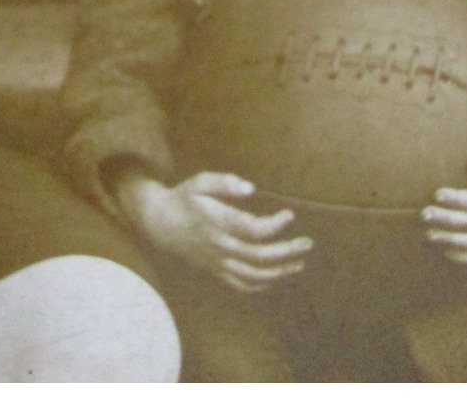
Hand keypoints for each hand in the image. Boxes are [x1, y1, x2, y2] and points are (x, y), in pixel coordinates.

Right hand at [118, 171, 312, 291]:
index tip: (289, 215)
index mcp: (217, 222)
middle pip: (258, 256)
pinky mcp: (215, 270)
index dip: (274, 225)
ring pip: (252, 275)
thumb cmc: (183, 197)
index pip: (252, 230)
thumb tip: (251, 189)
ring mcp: (217, 262)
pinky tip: (276, 276)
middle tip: (307, 243)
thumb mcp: (200, 182)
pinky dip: (261, 284)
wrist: (158, 223)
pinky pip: (240, 284)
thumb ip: (225, 182)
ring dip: (279, 272)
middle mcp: (219, 246)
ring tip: (299, 263)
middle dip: (287, 251)